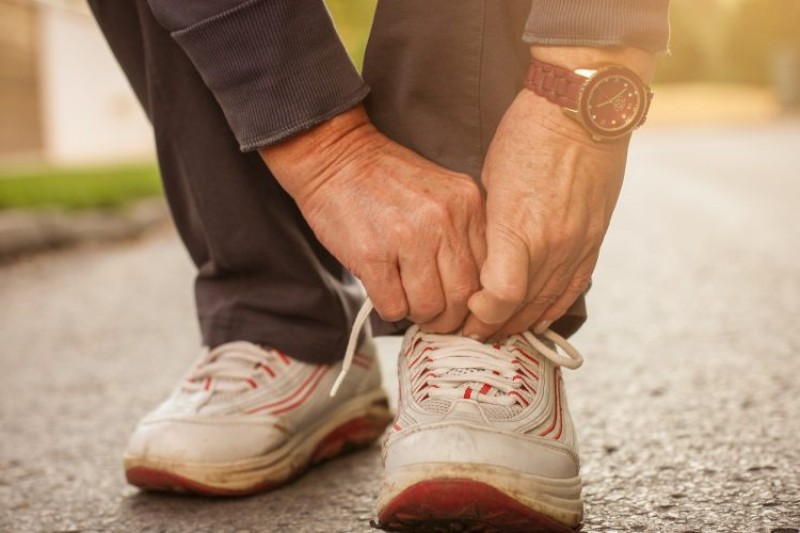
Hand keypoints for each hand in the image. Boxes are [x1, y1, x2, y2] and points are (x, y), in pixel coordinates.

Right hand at [260, 106, 484, 331]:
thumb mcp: (442, 194)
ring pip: (428, 307)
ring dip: (416, 314)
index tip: (462, 309)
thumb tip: (473, 294)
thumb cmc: (386, 181)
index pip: (489, 273)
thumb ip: (463, 233)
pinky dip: (390, 309)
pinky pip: (393, 307)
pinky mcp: (372, 254)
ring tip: (406, 299)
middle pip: (462, 296)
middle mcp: (443, 220)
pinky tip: (384, 290)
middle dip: (447, 318)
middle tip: (433, 316)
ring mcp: (407, 236)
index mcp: (467, 204)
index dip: (475, 301)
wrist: (336, 157)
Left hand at [461, 45, 654, 339]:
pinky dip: (553, 308)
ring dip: (521, 323)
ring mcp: (577, 244)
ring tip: (498, 330)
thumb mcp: (489, 182)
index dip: (479, 314)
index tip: (463, 313)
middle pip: (521, 308)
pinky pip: (574, 288)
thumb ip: (488, 228)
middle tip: (471, 331)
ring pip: (548, 304)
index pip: (499, 297)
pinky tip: (536, 319)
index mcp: (518, 227)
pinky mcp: (594, 240)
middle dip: (492, 326)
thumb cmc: (525, 137)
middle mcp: (552, 244)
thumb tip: (477, 260)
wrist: (581, 110)